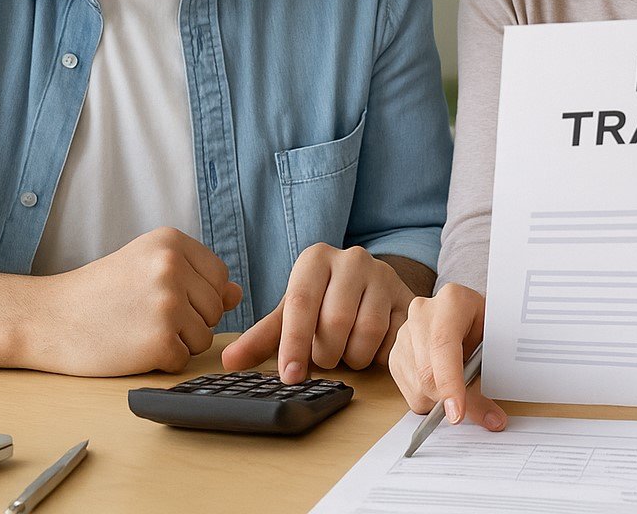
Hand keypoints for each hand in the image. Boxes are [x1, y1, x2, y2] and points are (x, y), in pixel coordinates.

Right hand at [26, 227, 241, 375]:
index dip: (196, 295)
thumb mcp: (146, 268)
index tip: (160, 296)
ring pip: (205, 337)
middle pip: (215, 309)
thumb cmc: (99, 294)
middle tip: (142, 315)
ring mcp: (167, 303)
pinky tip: (131, 346)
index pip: (219, 277)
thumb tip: (237, 293)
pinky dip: (161, 361)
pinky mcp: (159, 339)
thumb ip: (195, 278)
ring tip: (137, 329)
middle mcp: (172, 267)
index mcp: (171, 242)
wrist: (48, 319)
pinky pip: (183, 359)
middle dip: (188, 321)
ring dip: (177, 342)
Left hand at [220, 243, 411, 379]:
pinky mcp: (408, 297)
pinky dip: (379, 355)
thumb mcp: (292, 314)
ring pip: (368, 333)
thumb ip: (263, 337)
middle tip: (324, 357)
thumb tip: (229, 361)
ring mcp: (384, 276)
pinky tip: (371, 349)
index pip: (301, 303)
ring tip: (347, 351)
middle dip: (327, 353)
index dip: (294, 344)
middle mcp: (352, 259)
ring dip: (354, 356)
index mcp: (315, 259)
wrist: (369, 286)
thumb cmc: (324, 302)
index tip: (290, 376)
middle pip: (335, 322)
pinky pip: (394, 339)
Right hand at [389, 283, 505, 429]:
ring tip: (456, 382)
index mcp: (452, 302)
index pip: (443, 345)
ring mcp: (404, 332)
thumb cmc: (483, 325)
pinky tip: (441, 381)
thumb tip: (493, 422)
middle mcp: (422, 313)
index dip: (450, 383)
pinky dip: (428, 397)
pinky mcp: (394, 352)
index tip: (457, 414)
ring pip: (417, 386)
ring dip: (439, 399)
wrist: (465, 311)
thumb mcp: (493, 342)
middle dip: (448, 399)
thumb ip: (489, 379)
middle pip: (427, 372)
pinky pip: (409, 390)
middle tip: (467, 413)